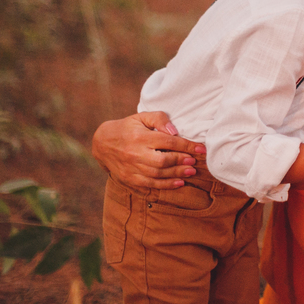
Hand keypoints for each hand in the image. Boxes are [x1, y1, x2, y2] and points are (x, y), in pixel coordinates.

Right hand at [90, 112, 204, 189]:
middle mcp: (135, 154)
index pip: (168, 142)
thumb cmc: (128, 127)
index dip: (186, 146)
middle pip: (163, 161)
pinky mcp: (129, 179)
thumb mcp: (142, 117)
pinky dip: (166, 185)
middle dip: (181, 162)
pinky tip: (179, 183)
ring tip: (191, 172)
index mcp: (140, 137)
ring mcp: (131, 168)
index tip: (201, 149)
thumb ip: (159, 119)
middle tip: (195, 162)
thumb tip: (175, 131)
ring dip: (176, 174)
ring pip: (157, 175)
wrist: (102, 143)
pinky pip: (150, 184)